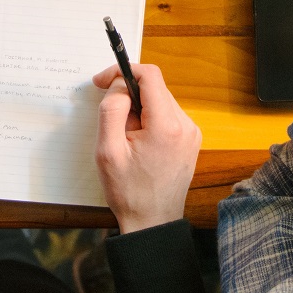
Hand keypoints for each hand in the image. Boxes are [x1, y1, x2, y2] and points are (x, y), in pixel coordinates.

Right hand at [92, 63, 201, 232]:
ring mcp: (191, 133)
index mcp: (166, 126)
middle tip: (111, 120)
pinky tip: (139, 143)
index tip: (101, 81)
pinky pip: (167, 115)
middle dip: (129, 95)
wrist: (152, 222)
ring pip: (160, 101)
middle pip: (155, 88)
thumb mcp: (107, 151)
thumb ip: (111, 110)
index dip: (122, 71)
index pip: (150, 76)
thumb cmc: (129, 192)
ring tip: (127, 138)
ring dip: (139, 109)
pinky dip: (149, 120)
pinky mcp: (191, 140)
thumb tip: (119, 86)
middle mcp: (186, 125)